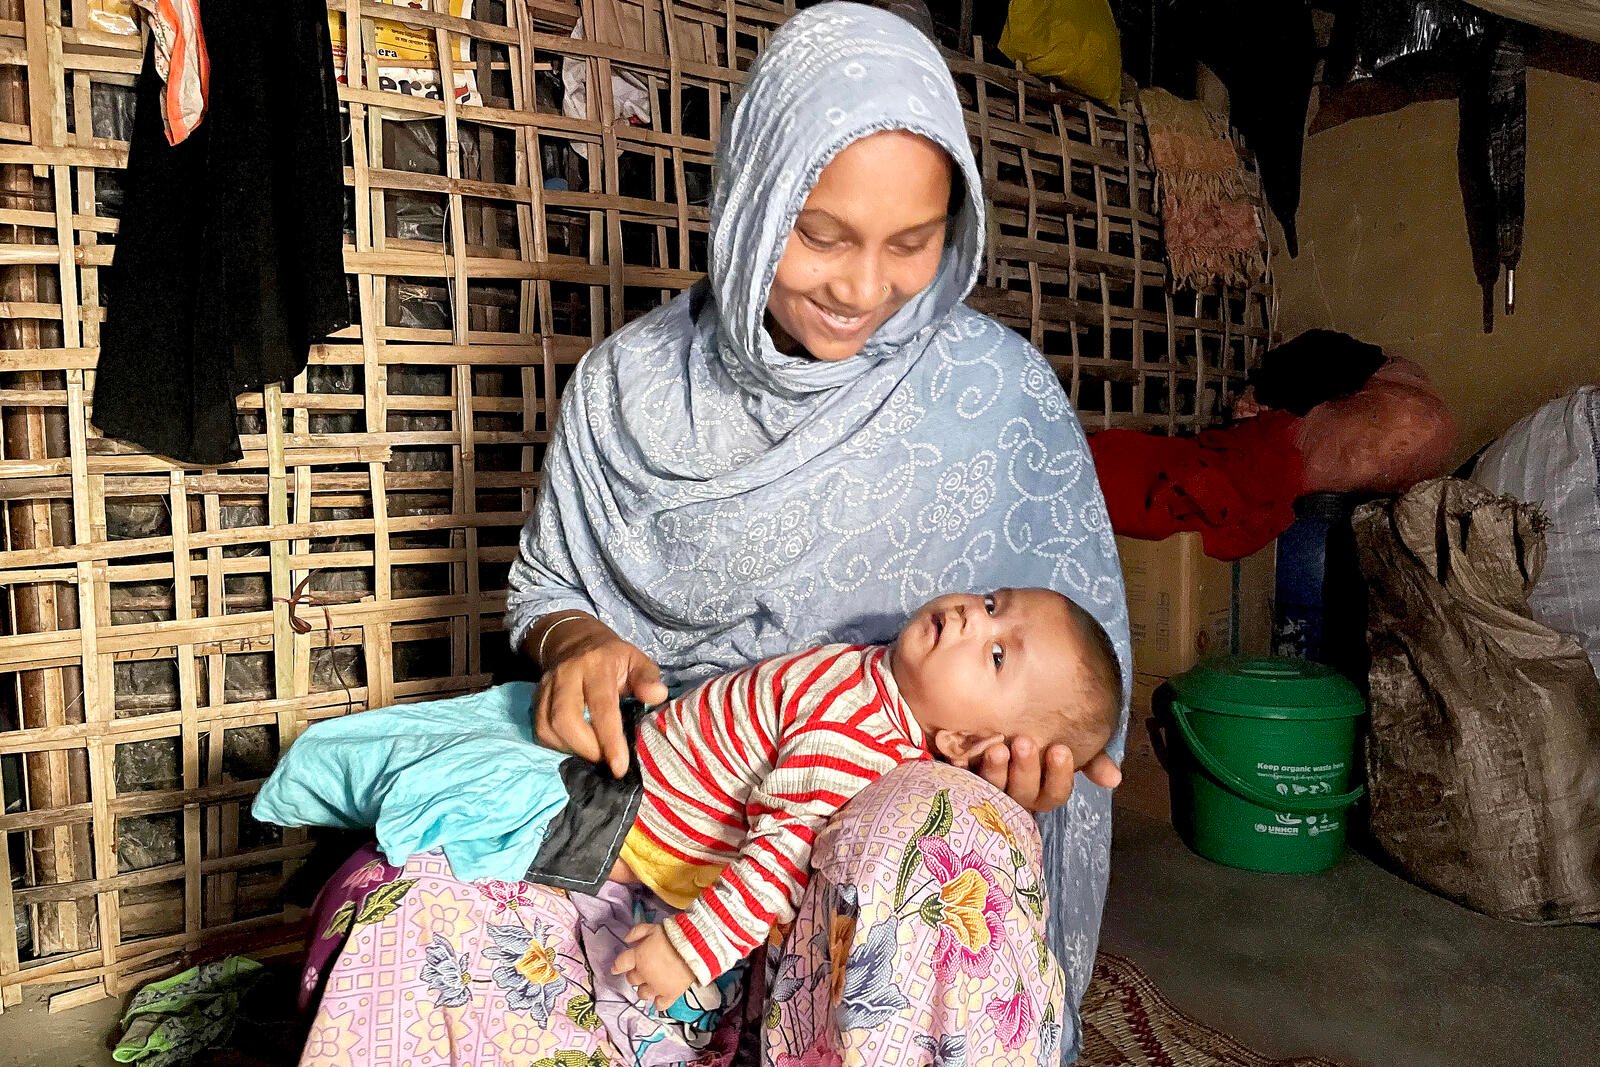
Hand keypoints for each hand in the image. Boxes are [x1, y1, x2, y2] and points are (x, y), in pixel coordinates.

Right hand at [530, 615, 668, 777]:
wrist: (577, 641)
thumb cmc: (614, 658)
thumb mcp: (637, 661)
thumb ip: (648, 678)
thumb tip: (657, 696)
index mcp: (596, 666)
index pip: (601, 705)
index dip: (609, 739)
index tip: (619, 767)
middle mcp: (566, 674)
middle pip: (565, 719)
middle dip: (586, 749)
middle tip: (605, 760)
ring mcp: (546, 686)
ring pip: (547, 728)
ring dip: (570, 750)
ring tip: (593, 753)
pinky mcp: (535, 698)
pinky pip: (539, 730)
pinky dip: (557, 746)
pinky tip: (575, 746)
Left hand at [612, 923, 694, 1010]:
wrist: (694, 947)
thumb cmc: (672, 935)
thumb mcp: (653, 927)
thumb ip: (637, 932)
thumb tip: (627, 940)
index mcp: (638, 957)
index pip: (620, 965)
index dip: (617, 967)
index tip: (617, 968)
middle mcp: (644, 975)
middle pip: (632, 980)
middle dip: (635, 974)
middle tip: (643, 969)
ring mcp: (657, 987)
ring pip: (642, 994)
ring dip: (645, 989)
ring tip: (652, 983)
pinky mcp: (670, 994)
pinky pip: (660, 1005)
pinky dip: (659, 1002)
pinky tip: (661, 996)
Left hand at [962, 736, 1121, 813]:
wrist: (994, 725)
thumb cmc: (1035, 739)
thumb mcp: (1063, 747)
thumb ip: (1090, 758)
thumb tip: (1114, 778)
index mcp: (1041, 789)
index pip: (1054, 794)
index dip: (1058, 775)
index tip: (1060, 749)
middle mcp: (1014, 794)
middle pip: (1023, 793)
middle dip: (1025, 769)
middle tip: (1024, 741)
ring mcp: (986, 789)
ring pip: (992, 789)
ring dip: (995, 770)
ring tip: (996, 748)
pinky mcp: (960, 779)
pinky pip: (958, 780)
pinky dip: (959, 770)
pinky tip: (958, 757)